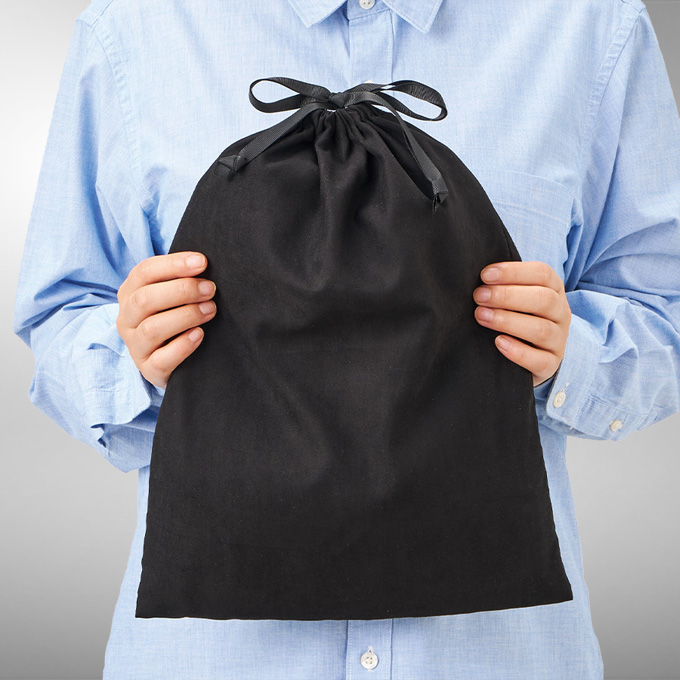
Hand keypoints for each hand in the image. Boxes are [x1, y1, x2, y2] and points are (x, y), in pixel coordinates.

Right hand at [116, 251, 216, 389]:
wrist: (171, 362)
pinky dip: (182, 346)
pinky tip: (199, 335)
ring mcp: (135, 346)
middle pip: (145, 299)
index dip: (174, 265)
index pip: (145, 272)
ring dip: (185, 316)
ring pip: (151, 329)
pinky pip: (161, 359)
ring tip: (210, 310)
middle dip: (181, 290)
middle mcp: (127, 319)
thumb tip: (205, 263)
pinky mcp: (148, 370)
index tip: (202, 262)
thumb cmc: (176, 319)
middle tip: (210, 289)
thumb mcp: (172, 298)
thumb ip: (181, 280)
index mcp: (130, 293)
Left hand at [472, 261, 570, 386]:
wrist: (531, 357)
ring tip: (481, 316)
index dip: (513, 272)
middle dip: (507, 296)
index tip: (485, 275)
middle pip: (543, 299)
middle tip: (479, 296)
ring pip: (541, 330)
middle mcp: (561, 313)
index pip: (542, 274)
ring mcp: (558, 340)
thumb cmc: (516, 317)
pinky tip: (498, 343)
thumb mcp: (516, 299)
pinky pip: (540, 360)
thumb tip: (479, 278)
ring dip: (508, 321)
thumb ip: (503, 286)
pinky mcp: (551, 365)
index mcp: (554, 290)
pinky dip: (518, 352)